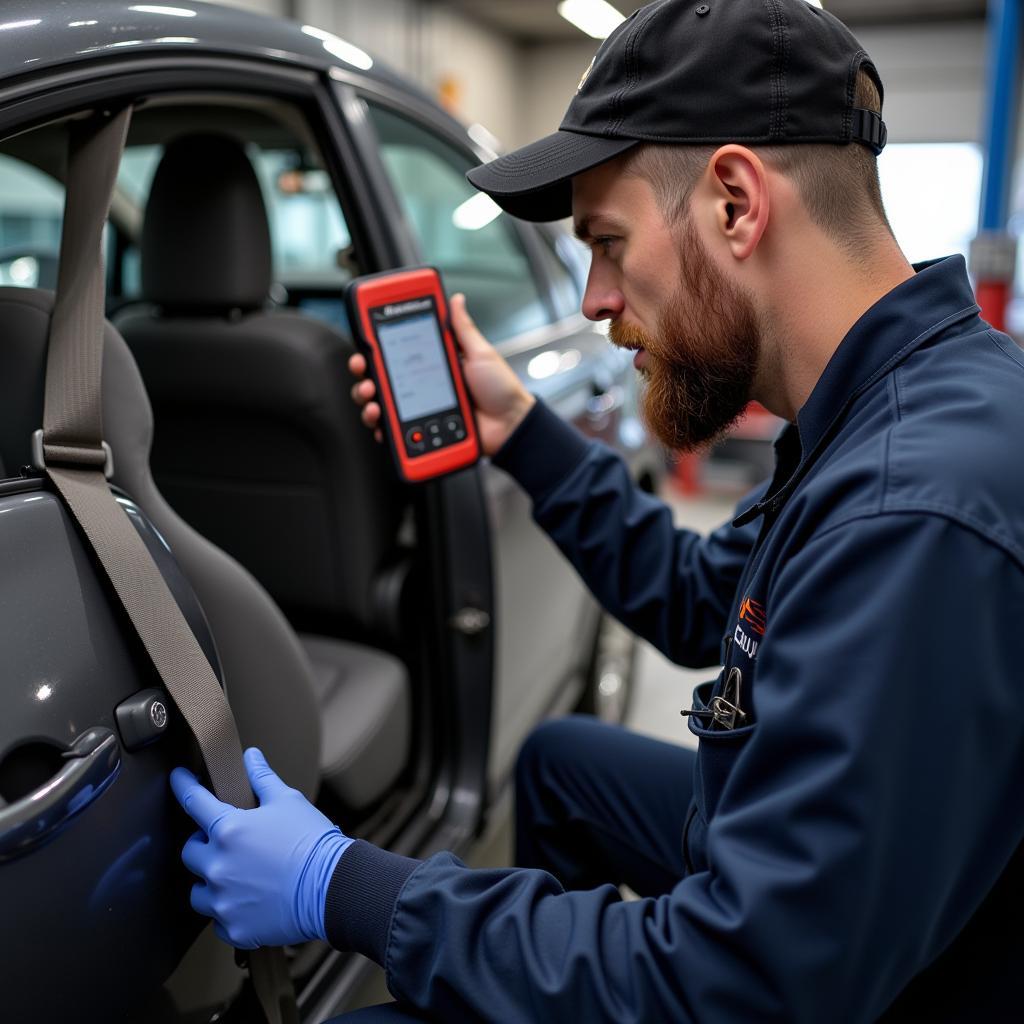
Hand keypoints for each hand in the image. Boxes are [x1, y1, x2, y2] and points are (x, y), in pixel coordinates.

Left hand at [170, 748, 351, 948]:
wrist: (333, 887)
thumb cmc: (312, 841)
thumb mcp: (288, 801)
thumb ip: (262, 778)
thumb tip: (251, 756)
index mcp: (228, 830)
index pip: (194, 801)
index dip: (184, 785)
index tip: (178, 778)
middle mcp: (218, 866)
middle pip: (190, 851)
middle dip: (203, 843)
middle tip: (226, 842)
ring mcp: (223, 901)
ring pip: (198, 891)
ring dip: (210, 882)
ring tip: (236, 877)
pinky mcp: (233, 928)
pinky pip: (217, 920)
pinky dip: (228, 912)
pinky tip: (248, 902)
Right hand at [348, 292, 535, 456]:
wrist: (511, 425)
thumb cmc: (500, 389)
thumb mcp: (481, 353)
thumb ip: (463, 329)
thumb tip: (455, 300)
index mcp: (434, 364)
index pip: (399, 354)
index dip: (378, 350)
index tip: (367, 345)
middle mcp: (423, 385)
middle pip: (383, 379)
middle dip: (366, 375)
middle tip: (364, 371)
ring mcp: (422, 408)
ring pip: (384, 405)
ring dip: (370, 401)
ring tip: (373, 399)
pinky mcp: (424, 430)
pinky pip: (397, 431)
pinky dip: (383, 429)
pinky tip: (381, 423)